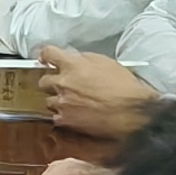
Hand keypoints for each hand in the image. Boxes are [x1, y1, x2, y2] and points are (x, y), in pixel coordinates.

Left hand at [39, 47, 156, 137]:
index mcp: (72, 65)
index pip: (48, 53)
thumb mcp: (106, 62)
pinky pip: (56, 117)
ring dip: (58, 100)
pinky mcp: (65, 121)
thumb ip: (84, 59)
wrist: (132, 112)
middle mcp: (63, 83)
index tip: (46, 59)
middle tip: (63, 84)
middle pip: (43, 80)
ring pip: (48, 100)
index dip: (46, 55)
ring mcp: (62, 103)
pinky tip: (75, 115)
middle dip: (52, 82)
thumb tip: (73, 58)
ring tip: (72, 103)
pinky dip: (63, 116)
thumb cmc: (124, 86)